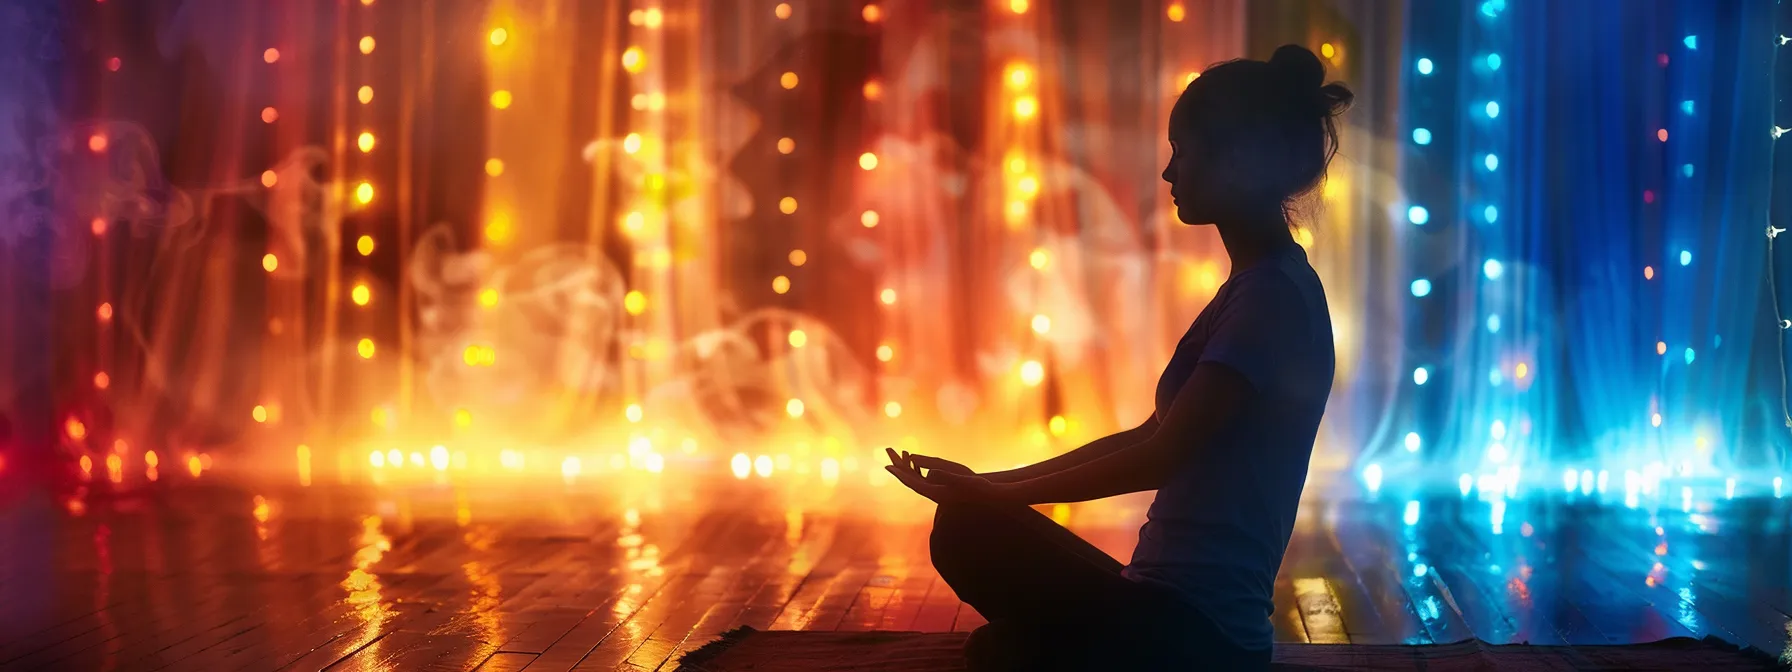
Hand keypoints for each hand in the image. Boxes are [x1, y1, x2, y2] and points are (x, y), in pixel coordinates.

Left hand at [885, 447, 1003, 502]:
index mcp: (936, 492)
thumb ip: (944, 476)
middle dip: (900, 465)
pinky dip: (920, 468)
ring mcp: (940, 491)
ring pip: (919, 478)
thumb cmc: (979, 489)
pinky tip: (918, 463)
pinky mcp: (946, 488)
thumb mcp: (962, 480)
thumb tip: (928, 471)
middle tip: (888, 452)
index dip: (899, 473)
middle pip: (912, 478)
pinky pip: (927, 477)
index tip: (886, 465)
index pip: (912, 482)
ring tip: (901, 453)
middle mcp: (935, 493)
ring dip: (909, 466)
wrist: (993, 499)